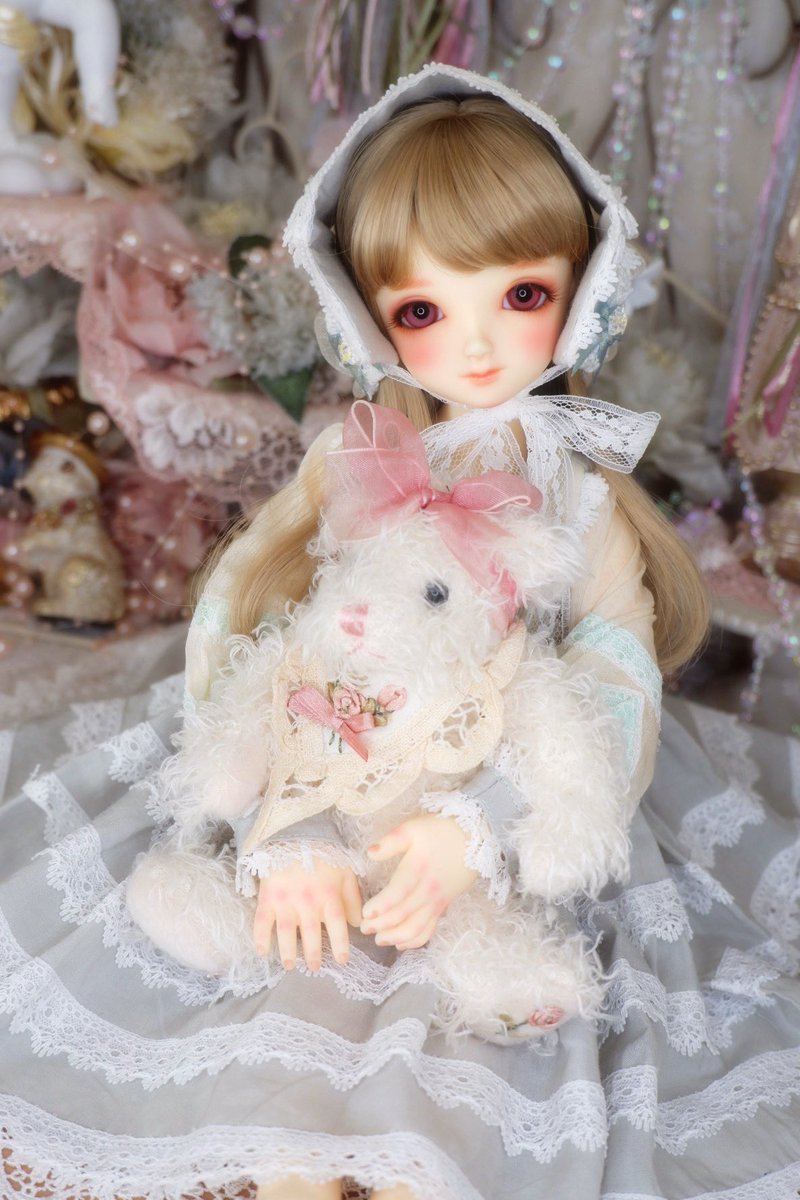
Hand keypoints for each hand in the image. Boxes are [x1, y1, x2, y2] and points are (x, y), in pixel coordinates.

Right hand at [254, 859, 362, 971]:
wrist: (294, 833)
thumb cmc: (323, 853)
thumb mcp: (345, 871)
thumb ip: (353, 897)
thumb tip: (357, 923)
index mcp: (329, 896)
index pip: (338, 927)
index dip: (341, 946)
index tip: (342, 961)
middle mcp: (308, 903)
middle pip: (312, 935)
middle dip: (314, 954)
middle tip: (315, 968)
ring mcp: (286, 902)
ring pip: (287, 934)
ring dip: (289, 952)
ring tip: (291, 965)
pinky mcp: (268, 898)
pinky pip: (262, 922)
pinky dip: (260, 939)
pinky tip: (262, 953)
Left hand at [360, 815, 478, 949]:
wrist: (474, 837)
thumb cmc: (440, 830)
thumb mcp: (413, 828)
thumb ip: (391, 841)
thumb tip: (370, 853)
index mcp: (418, 869)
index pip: (397, 893)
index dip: (381, 906)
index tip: (365, 913)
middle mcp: (428, 890)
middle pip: (403, 914)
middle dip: (381, 925)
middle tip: (364, 928)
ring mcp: (437, 901)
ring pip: (416, 928)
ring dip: (396, 937)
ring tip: (378, 938)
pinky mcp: (443, 906)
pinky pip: (430, 930)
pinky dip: (415, 940)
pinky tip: (400, 943)